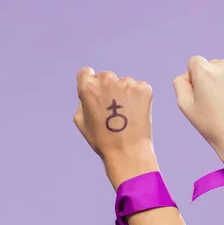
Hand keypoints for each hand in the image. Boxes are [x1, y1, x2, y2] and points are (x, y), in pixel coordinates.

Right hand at [73, 68, 157, 189]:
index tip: (96, 93)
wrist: (127, 152)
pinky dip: (138, 98)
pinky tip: (136, 113)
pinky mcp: (143, 88)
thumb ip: (83, 100)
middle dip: (108, 88)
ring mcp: (126, 82)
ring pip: (123, 83)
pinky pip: (138, 88)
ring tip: (126, 115)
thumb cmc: (102, 139)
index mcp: (88, 86)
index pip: (86, 72)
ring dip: (124, 93)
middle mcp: (106, 80)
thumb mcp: (81, 120)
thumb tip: (90, 90)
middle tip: (112, 109)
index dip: (90, 82)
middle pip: (105, 76)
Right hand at [173, 56, 223, 173]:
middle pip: (214, 64)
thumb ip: (180, 83)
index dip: (196, 77)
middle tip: (217, 101)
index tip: (202, 93)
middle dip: (213, 78)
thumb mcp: (185, 105)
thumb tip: (189, 74)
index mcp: (204, 71)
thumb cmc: (212, 125)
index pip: (195, 62)